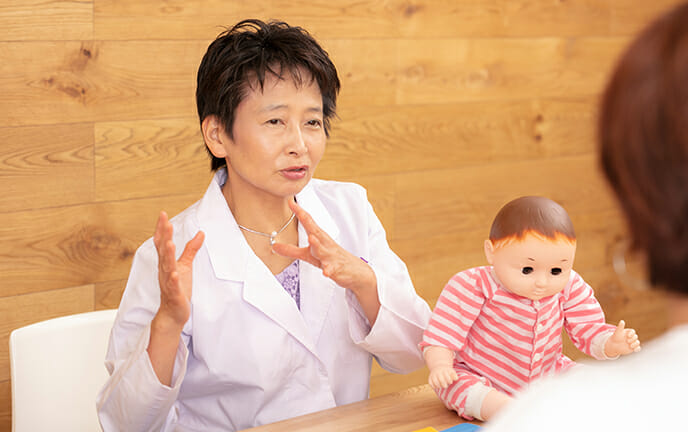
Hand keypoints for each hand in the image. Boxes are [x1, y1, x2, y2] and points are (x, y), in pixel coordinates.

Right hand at [153, 211, 204, 329]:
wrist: (172, 313)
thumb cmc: (178, 288)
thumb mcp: (185, 266)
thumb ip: (191, 250)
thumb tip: (200, 233)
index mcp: (166, 263)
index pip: (161, 243)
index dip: (161, 229)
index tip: (163, 214)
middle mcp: (164, 271)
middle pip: (163, 252)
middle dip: (164, 236)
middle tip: (166, 222)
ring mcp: (168, 283)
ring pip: (167, 267)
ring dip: (168, 255)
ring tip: (169, 243)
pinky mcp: (174, 295)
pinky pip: (173, 286)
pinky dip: (174, 279)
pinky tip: (175, 273)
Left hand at [272, 199, 375, 293]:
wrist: (355, 271)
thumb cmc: (331, 259)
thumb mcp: (309, 255)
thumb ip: (292, 251)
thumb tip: (274, 247)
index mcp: (319, 238)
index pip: (308, 223)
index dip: (300, 212)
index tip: (291, 202)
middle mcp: (325, 244)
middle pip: (316, 232)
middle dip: (308, 222)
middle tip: (301, 213)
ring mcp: (331, 256)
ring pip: (323, 250)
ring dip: (318, 244)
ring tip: (311, 239)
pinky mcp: (336, 268)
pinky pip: (331, 269)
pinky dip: (328, 270)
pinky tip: (325, 272)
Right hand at [428, 365, 458, 390]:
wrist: (438, 366)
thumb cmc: (446, 371)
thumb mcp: (451, 371)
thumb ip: (454, 375)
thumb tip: (456, 379)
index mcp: (444, 370)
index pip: (447, 378)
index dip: (449, 381)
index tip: (450, 382)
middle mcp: (438, 372)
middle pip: (441, 380)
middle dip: (444, 385)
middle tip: (445, 386)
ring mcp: (433, 374)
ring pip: (435, 382)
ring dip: (439, 386)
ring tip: (441, 386)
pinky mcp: (430, 377)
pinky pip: (430, 383)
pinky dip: (433, 386)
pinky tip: (436, 386)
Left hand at [604, 320, 640, 356]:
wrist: (614, 345)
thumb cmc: (615, 337)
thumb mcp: (617, 332)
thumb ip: (620, 327)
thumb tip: (622, 321)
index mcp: (628, 332)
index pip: (633, 331)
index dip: (632, 333)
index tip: (628, 336)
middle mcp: (632, 337)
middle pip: (635, 337)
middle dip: (632, 339)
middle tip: (627, 341)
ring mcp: (633, 342)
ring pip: (637, 342)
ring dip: (635, 344)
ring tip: (630, 346)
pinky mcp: (633, 348)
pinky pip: (638, 348)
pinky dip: (638, 349)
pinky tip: (635, 350)